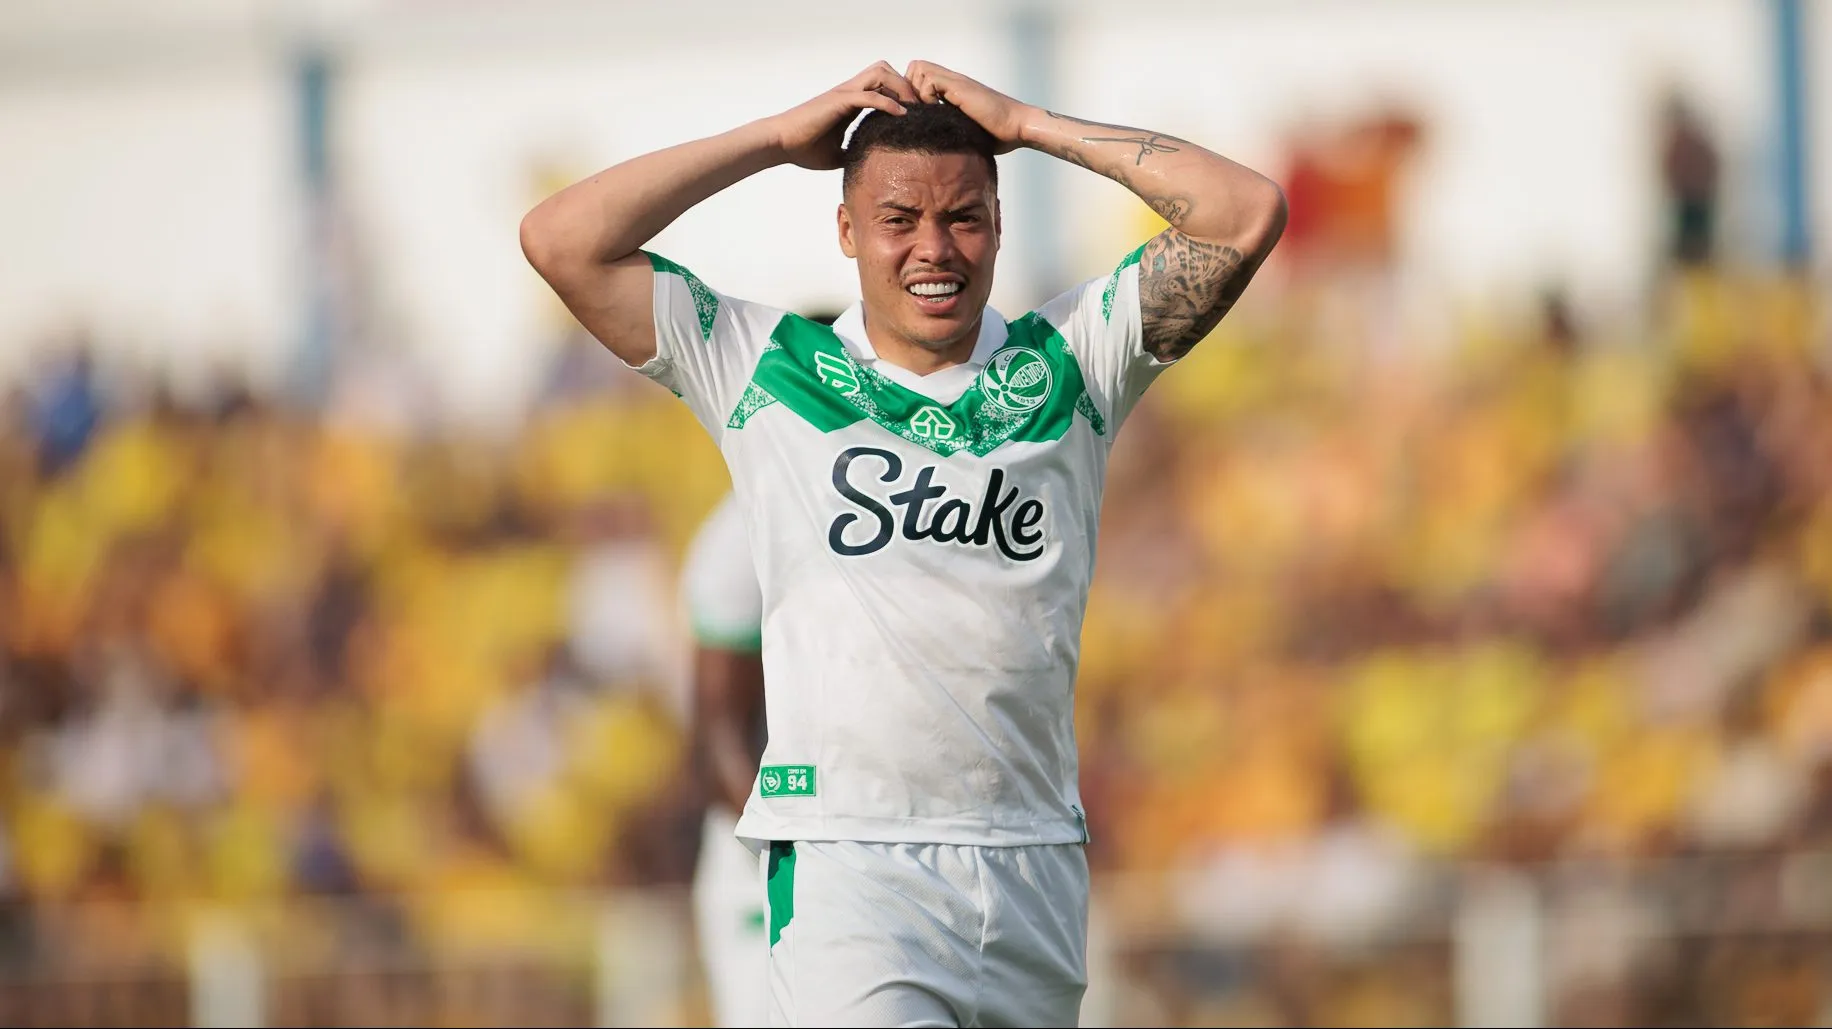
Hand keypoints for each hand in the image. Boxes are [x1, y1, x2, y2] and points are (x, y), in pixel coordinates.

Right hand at [766, 62, 917, 169]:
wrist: (780, 143)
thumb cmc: (803, 148)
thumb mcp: (835, 155)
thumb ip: (852, 154)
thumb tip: (866, 168)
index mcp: (850, 102)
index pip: (882, 85)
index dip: (901, 95)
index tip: (916, 114)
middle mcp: (849, 92)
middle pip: (886, 70)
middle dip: (906, 85)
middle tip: (920, 108)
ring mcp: (844, 94)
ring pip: (881, 73)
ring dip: (900, 88)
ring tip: (913, 109)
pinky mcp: (839, 101)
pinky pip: (870, 95)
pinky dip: (889, 103)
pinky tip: (902, 116)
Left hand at [903, 61, 1030, 153]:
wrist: (1017, 126)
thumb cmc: (997, 134)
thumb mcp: (965, 130)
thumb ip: (949, 130)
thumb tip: (933, 149)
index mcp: (952, 90)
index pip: (919, 76)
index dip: (913, 92)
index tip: (917, 113)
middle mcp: (952, 81)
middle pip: (915, 68)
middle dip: (910, 89)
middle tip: (917, 111)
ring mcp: (956, 82)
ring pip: (918, 69)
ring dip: (917, 92)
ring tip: (927, 112)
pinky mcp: (959, 87)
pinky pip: (929, 81)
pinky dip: (926, 96)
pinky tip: (937, 111)